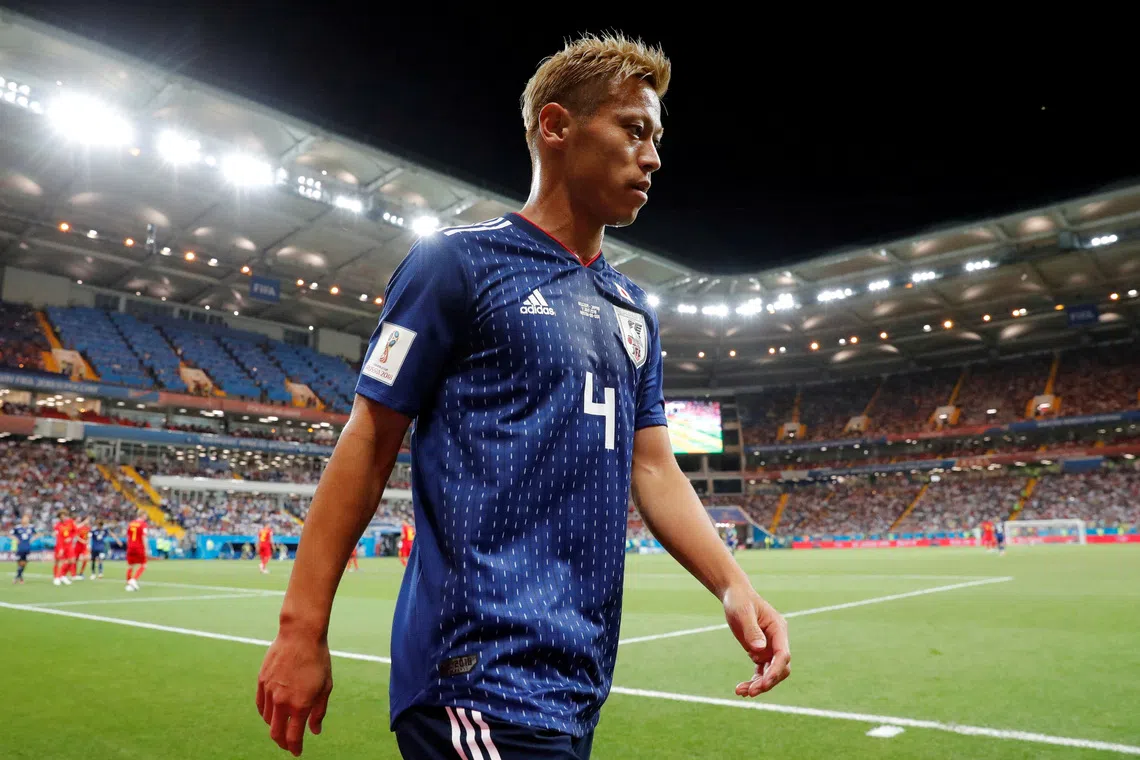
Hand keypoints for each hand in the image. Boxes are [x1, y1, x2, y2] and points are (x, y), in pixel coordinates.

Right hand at [256, 628, 333, 755]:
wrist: (300, 635)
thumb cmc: (318, 660)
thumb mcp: (325, 686)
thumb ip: (319, 711)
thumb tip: (315, 731)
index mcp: (300, 705)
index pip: (293, 737)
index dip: (295, 748)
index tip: (297, 752)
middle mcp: (281, 702)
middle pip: (276, 733)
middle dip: (282, 743)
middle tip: (288, 744)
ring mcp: (269, 692)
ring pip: (267, 719)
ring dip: (274, 726)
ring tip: (283, 725)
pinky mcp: (261, 681)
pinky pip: (260, 705)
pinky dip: (265, 713)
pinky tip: (272, 712)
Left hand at [722, 583, 790, 696]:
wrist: (734, 595)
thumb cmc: (739, 600)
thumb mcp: (743, 612)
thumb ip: (752, 630)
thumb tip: (759, 650)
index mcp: (778, 629)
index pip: (783, 654)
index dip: (776, 670)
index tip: (764, 683)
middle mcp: (777, 641)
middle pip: (780, 668)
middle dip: (768, 681)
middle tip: (752, 692)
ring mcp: (769, 648)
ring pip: (770, 673)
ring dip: (759, 685)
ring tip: (741, 692)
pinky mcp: (759, 652)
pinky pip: (760, 672)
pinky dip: (753, 681)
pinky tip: (741, 689)